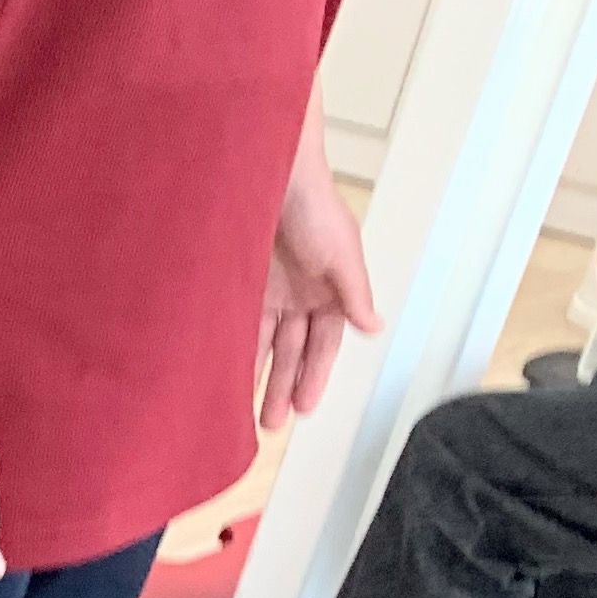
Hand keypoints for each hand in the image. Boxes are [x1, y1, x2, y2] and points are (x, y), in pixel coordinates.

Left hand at [261, 139, 378, 430]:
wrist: (270, 174)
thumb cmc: (313, 206)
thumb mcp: (342, 253)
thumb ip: (354, 293)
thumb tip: (374, 327)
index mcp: (331, 292)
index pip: (323, 345)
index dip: (314, 376)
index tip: (304, 408)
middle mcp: (301, 297)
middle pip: (292, 352)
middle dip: (283, 387)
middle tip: (272, 423)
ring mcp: (269, 293)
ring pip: (263, 346)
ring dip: (257, 378)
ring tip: (245, 414)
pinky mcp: (240, 287)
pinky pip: (237, 328)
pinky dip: (233, 352)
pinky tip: (221, 378)